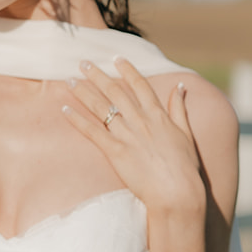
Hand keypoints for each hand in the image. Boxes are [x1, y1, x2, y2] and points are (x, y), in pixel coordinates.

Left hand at [62, 58, 207, 219]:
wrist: (177, 193)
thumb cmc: (185, 167)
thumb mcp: (186, 134)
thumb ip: (179, 109)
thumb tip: (180, 86)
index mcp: (158, 115)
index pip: (139, 85)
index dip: (127, 70)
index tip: (115, 58)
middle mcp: (140, 121)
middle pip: (115, 92)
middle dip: (98, 75)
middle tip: (83, 62)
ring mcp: (127, 136)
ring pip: (101, 108)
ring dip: (84, 92)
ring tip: (69, 80)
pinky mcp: (115, 152)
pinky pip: (92, 132)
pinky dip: (77, 120)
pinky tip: (65, 109)